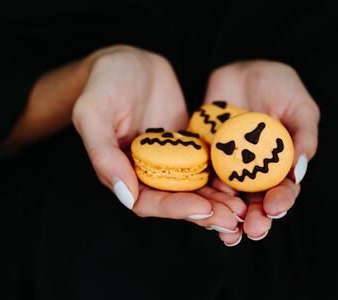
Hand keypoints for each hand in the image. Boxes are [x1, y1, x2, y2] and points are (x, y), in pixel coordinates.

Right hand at [72, 46, 244, 238]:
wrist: (128, 61)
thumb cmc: (103, 83)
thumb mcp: (93, 112)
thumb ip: (103, 154)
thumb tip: (125, 195)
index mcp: (121, 172)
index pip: (148, 202)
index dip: (175, 208)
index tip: (203, 208)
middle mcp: (146, 171)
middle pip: (176, 201)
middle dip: (204, 211)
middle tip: (232, 219)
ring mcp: (169, 159)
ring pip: (194, 187)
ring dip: (217, 201)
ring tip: (242, 209)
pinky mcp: (187, 146)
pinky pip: (206, 164)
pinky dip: (222, 176)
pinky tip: (243, 181)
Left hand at [204, 60, 319, 242]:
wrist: (246, 70)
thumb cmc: (280, 87)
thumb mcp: (300, 107)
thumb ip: (304, 138)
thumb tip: (299, 172)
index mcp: (280, 166)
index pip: (283, 190)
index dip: (280, 202)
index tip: (274, 208)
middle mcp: (254, 172)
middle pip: (255, 202)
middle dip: (255, 218)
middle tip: (252, 229)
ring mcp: (229, 166)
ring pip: (227, 197)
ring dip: (227, 215)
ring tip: (226, 230)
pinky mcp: (206, 156)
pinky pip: (201, 177)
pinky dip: (200, 192)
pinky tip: (199, 204)